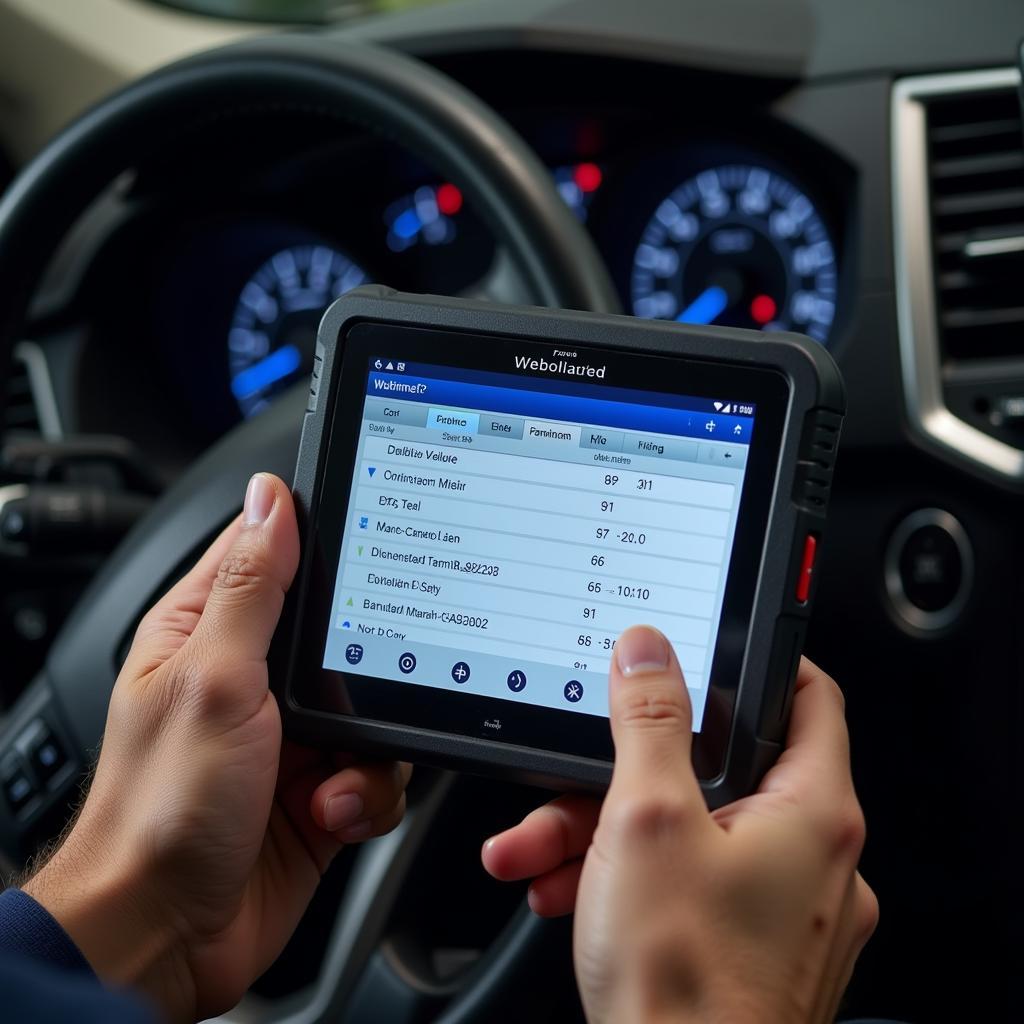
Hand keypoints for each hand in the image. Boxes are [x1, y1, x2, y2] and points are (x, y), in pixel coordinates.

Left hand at [24, 473, 410, 1022]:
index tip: (365, 542)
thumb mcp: (213, 679)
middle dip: (364, 665)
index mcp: (208, 635)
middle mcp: (251, 681)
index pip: (268, 553)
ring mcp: (291, 738)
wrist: (168, 935)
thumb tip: (272, 500)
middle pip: (344, 631)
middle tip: (347, 690)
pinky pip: (380, 770)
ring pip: (376, 705)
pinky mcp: (322, 788)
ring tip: (326, 775)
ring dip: (366, 747)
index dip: (318, 539)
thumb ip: (252, 589)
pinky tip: (327, 811)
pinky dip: (367, 794)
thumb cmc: (160, 810)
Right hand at [482, 626, 876, 1023]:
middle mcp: (813, 859)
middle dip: (623, 773)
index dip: (757, 661)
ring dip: (601, 832)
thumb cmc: (685, 988)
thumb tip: (649, 652)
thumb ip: (648, 721)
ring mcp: (782, 908)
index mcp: (812, 813)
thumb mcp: (645, 820)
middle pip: (716, 771)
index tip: (706, 647)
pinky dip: (623, 878)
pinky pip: (684, 883)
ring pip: (686, 831)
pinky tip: (560, 890)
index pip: (809, 695)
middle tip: (571, 779)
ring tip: (536, 853)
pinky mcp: (748, 945)